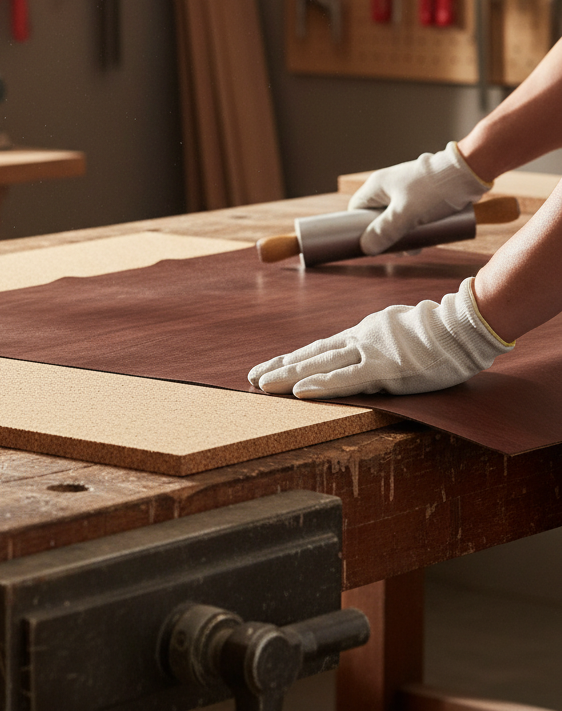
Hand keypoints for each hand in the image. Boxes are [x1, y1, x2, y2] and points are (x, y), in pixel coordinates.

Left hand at [247, 278, 512, 399]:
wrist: (463, 324)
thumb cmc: (437, 330)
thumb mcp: (397, 331)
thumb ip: (376, 343)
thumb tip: (363, 354)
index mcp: (362, 334)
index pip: (319, 349)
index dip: (292, 360)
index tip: (267, 368)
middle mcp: (359, 341)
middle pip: (311, 356)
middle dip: (280, 367)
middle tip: (252, 379)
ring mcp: (370, 353)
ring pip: (321, 365)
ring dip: (289, 376)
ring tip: (262, 385)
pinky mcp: (386, 368)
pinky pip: (347, 378)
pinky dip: (322, 385)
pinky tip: (299, 392)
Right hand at [349, 142, 490, 254]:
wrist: (468, 172)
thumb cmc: (432, 192)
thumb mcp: (405, 215)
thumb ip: (384, 232)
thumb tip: (366, 248)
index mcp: (377, 185)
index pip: (356, 208)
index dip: (357, 227)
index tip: (369, 243)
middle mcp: (389, 184)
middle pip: (377, 215)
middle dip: (386, 235)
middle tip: (398, 250)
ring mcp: (407, 188)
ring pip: (397, 216)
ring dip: (402, 234)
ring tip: (416, 248)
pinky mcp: (424, 192)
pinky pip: (412, 212)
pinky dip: (415, 226)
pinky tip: (426, 237)